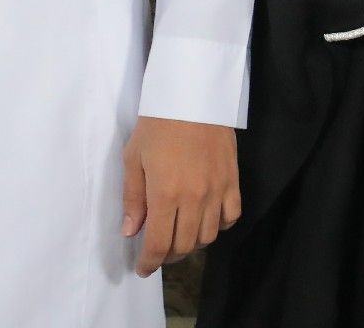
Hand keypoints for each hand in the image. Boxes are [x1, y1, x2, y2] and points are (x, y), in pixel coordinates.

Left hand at [121, 117, 239, 275]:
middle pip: (184, 245)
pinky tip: (206, 220)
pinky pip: (230, 216)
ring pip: (208, 236)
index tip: (143, 268)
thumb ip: (133, 198)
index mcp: (165, 194)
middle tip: (158, 251)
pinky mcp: (233, 180)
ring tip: (180, 236)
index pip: (158, 243)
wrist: (193, 95)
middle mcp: (193, 198)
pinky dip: (218, 226)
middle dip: (168, 255)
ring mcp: (217, 190)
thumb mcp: (134, 158)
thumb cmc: (158, 124)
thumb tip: (131, 232)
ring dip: (192, 243)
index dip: (149, 263)